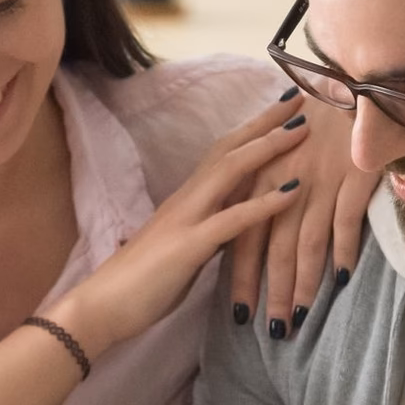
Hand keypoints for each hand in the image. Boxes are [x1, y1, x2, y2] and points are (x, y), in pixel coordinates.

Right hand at [55, 95, 308, 353]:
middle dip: (266, 122)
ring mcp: (186, 219)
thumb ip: (209, 231)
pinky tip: (295, 191)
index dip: (252, 129)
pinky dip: (266, 203)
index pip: (222, 153)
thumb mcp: (184, 249)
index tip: (283, 110)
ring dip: (269, 147)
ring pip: (230, 170)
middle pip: (229, 148)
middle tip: (302, 97)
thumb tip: (235, 224)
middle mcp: (187, 200)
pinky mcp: (189, 247)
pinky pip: (232, 220)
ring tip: (303, 129)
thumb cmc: (140, 284)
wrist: (101, 307)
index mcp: (186, 200)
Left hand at [229, 96, 377, 337]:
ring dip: (303, 285)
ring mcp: (318, 181)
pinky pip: (345, 221)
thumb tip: (257, 235)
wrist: (353, 83)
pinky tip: (340, 280)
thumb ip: (267, 193)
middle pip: (274, 249)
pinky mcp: (352, 176)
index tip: (240, 314)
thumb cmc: (316, 123)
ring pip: (306, 243)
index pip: (244, 237)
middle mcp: (284, 183)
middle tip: (273, 332)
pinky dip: (344, 251)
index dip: (241, 277)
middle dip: (272, 293)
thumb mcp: (280, 155)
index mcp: (260, 179)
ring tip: (301, 318)